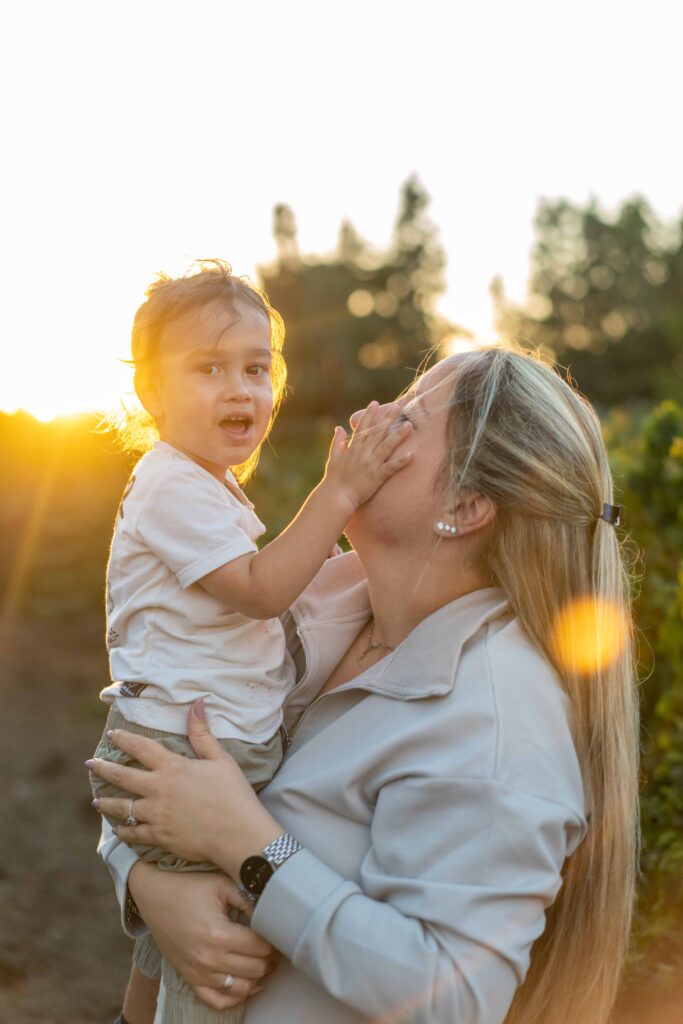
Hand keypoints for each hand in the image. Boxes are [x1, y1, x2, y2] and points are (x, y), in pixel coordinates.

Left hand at [87, 700, 282, 876]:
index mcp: (172, 767)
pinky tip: (118, 829)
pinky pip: (133, 833)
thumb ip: (202, 733)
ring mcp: (156, 815)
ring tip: (96, 801)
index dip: (124, 739)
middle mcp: (158, 789)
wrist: (237, 833)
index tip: (111, 735)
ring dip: (106, 803)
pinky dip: (123, 831)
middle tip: (90, 764)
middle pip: (122, 776)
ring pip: (122, 808)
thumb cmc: (233, 793)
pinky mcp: (159, 837)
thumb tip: (196, 703)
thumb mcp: (220, 758)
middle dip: (103, 768)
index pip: (141, 748)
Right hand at [128, 862, 276, 1010]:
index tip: (278, 930)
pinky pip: (216, 1001)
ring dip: (257, 977)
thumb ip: (248, 899)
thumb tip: (270, 912)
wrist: (154, 897)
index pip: (260, 947)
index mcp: (218, 934)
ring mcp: (198, 972)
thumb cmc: (189, 887)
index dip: (274, 939)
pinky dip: (234, 998)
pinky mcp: (190, 978)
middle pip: (254, 969)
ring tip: (264, 960)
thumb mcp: (221, 884)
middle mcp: (208, 959)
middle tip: (274, 944)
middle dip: (269, 958)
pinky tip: (248, 985)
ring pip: (240, 988)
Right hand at [323, 401, 411, 511]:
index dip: (369, 415)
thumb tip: (339, 428)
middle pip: (377, 433)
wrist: (336, 496)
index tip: (375, 403)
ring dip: (398, 436)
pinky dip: (401, 461)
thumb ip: (337, 442)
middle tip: (397, 406)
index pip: (363, 428)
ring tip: (409, 426)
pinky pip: (391, 467)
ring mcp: (371, 464)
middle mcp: (363, 453)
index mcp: (353, 449)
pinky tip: (412, 455)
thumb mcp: (333, 457)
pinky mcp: (377, 476)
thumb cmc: (334, 479)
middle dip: (387, 419)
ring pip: (387, 447)